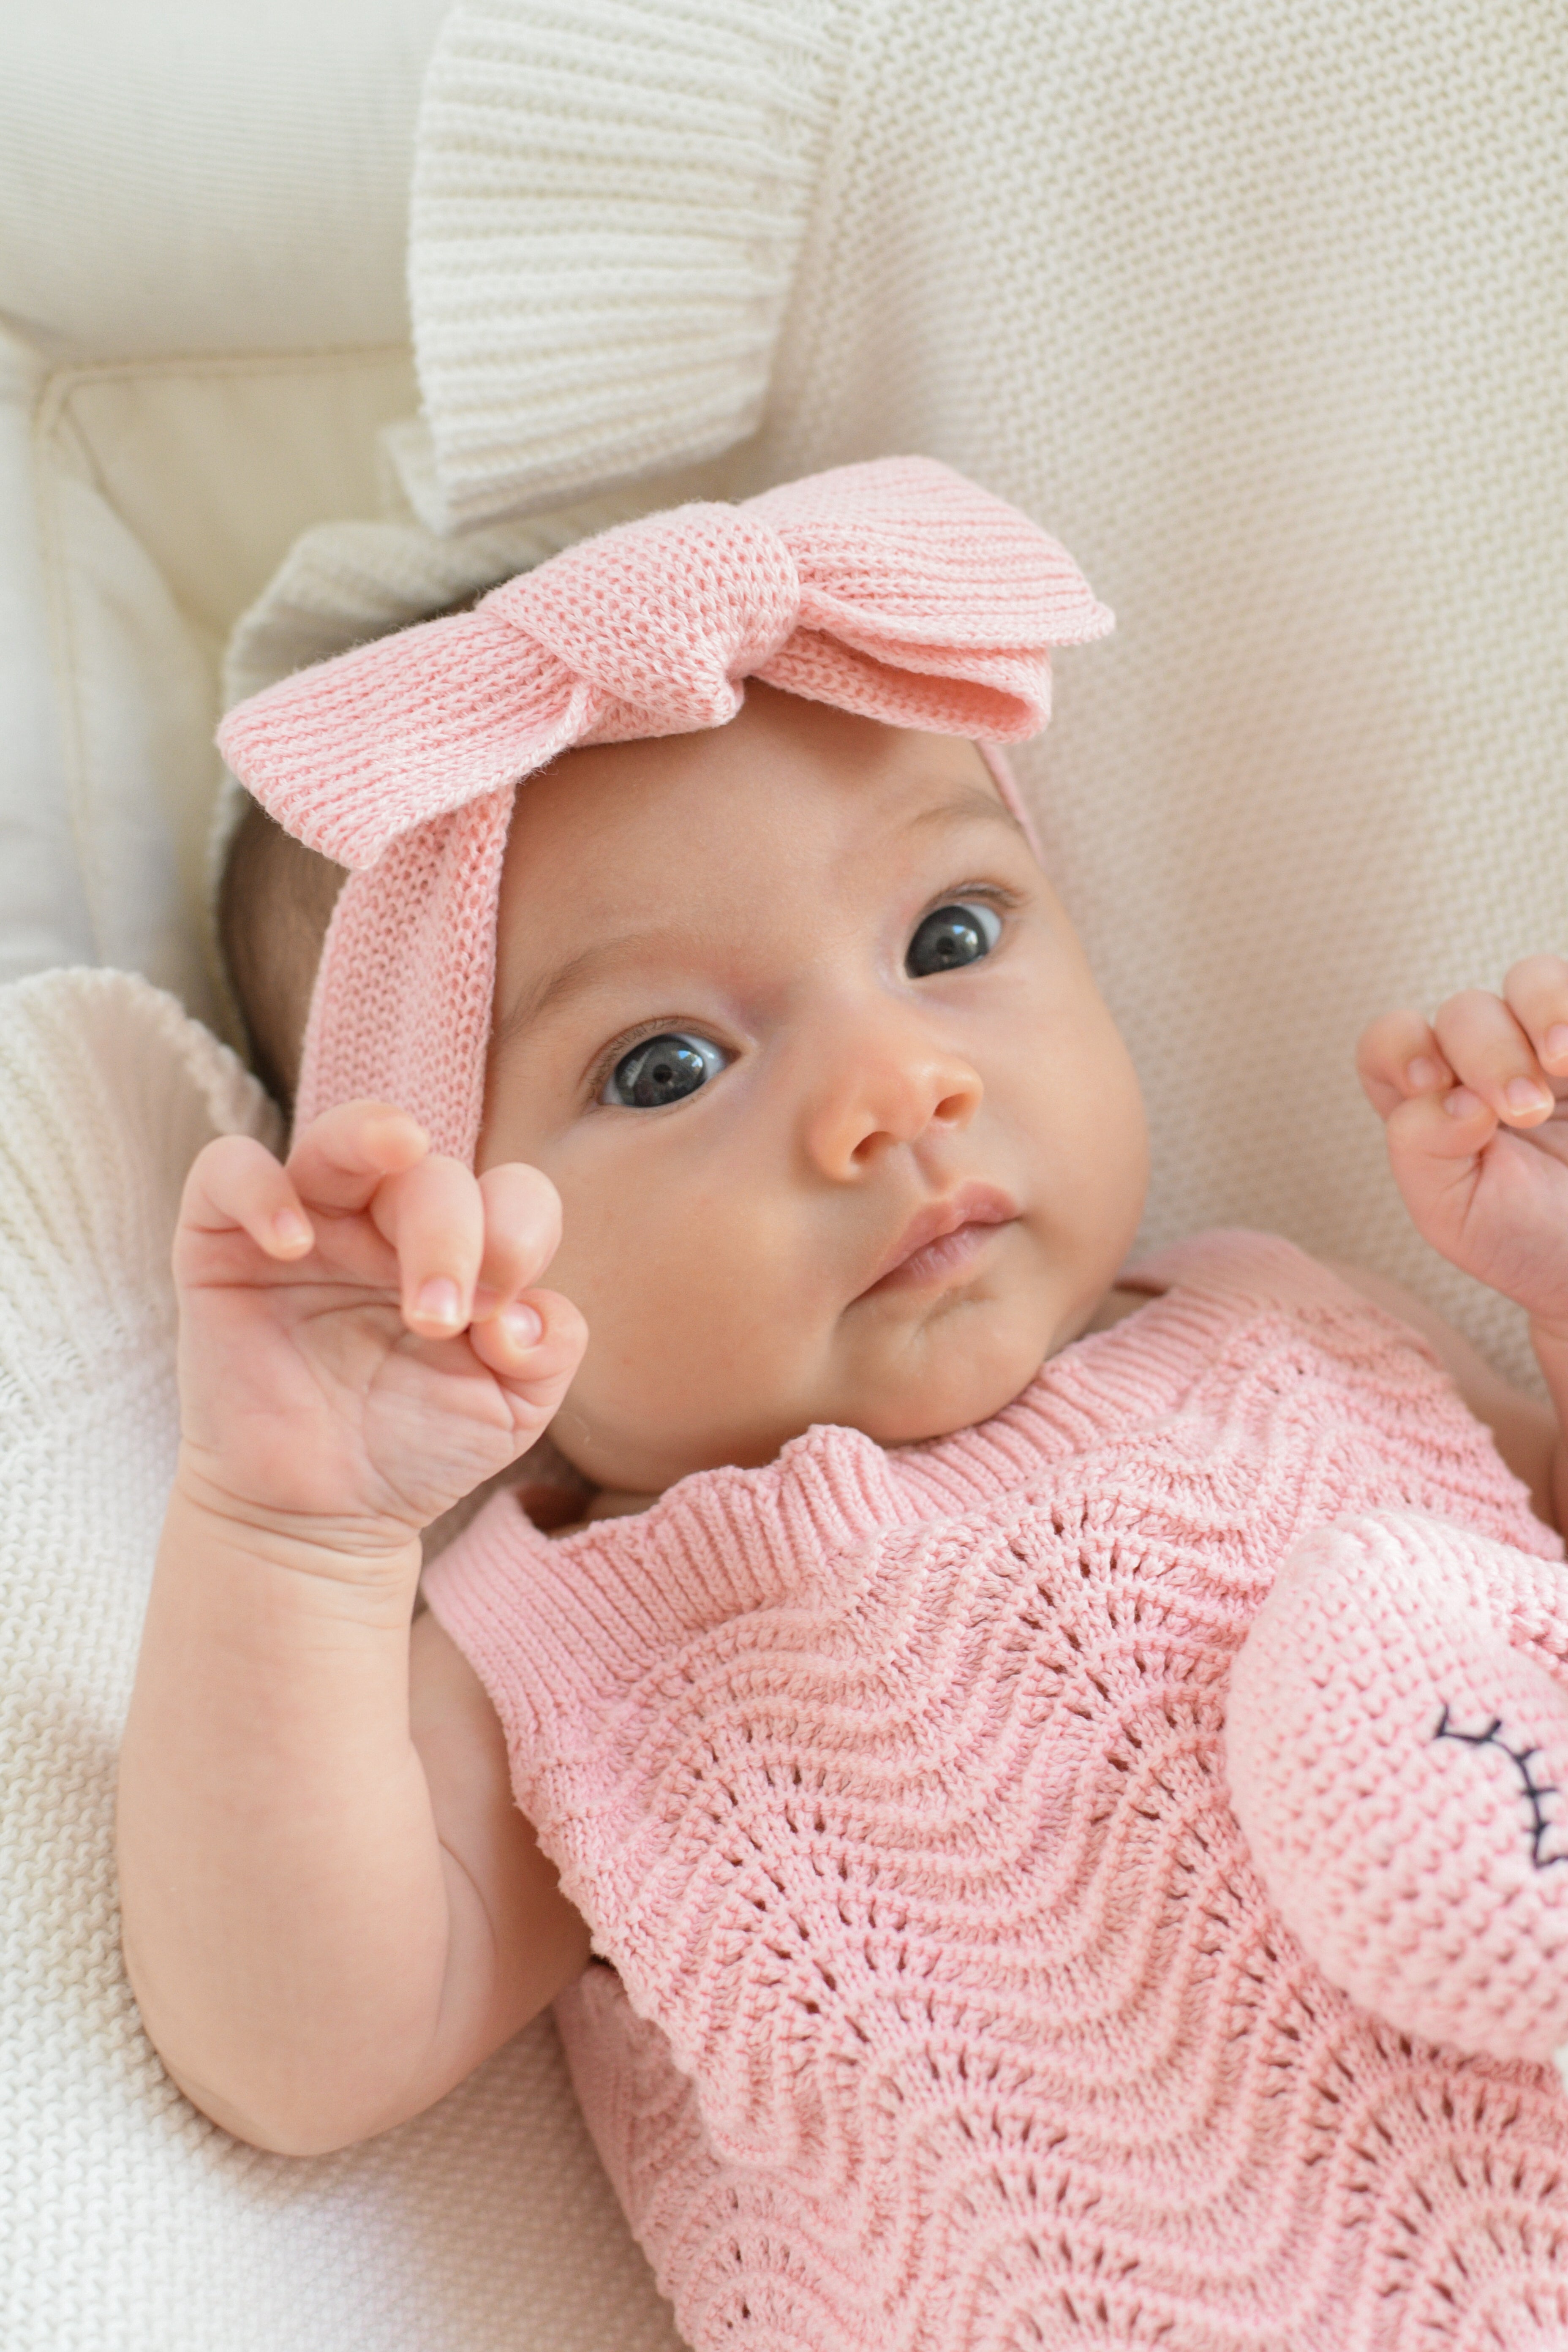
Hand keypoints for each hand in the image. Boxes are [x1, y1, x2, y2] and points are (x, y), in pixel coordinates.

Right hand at [172, 1101, 586, 1554]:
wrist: (318, 1513)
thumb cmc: (416, 1445)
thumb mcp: (510, 1410)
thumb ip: (549, 1351)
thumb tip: (525, 1310)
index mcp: (466, 1250)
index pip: (513, 1194)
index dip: (520, 1235)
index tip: (500, 1319)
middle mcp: (390, 1224)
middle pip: (435, 1173)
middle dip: (450, 1236)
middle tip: (437, 1319)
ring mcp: (309, 1224)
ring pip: (343, 1136)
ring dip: (373, 1148)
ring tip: (395, 1173)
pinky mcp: (223, 1244)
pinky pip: (229, 1169)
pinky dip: (260, 1188)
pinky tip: (291, 1243)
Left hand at [1358, 956, 1567, 1330]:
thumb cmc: (1529, 1241)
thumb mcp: (1454, 1212)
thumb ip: (1421, 1147)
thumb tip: (1447, 1092)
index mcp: (1435, 1102)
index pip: (1391, 1044)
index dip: (1400, 1048)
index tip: (1430, 1082)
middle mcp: (1488, 1063)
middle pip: (1463, 1012)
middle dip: (1487, 1053)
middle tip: (1526, 1111)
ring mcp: (1551, 1046)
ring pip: (1529, 979)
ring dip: (1540, 1010)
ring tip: (1561, 1063)